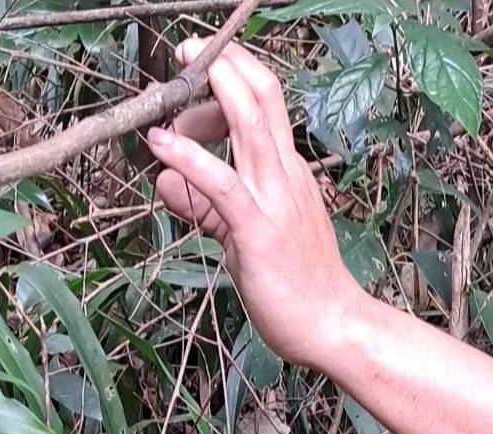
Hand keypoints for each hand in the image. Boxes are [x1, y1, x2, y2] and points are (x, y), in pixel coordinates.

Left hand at [145, 39, 369, 369]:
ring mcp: (274, 199)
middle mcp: (284, 174)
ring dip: (212, 88)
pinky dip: (189, 155)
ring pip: (248, 123)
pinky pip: (221, 182)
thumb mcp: (243, 235)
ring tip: (179, 70)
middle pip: (261, 97)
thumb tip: (163, 177)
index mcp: (287, 172)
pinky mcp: (258, 229)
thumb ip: (204, 204)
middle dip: (224, 62)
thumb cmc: (295, 285)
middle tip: (189, 48)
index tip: (203, 67)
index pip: (266, 104)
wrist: (332, 325)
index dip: (235, 76)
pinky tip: (161, 143)